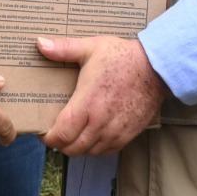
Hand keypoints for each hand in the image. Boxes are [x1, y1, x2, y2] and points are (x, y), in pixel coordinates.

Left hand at [38, 35, 166, 155]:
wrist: (156, 67)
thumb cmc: (123, 57)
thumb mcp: (91, 48)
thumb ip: (63, 48)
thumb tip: (40, 43)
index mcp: (87, 104)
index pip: (61, 134)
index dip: (48, 137)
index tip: (44, 131)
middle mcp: (100, 123)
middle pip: (72, 148)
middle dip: (60, 144)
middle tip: (56, 132)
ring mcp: (115, 131)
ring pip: (89, 152)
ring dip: (78, 146)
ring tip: (73, 134)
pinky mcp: (128, 134)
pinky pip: (107, 151)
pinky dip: (95, 147)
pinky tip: (92, 136)